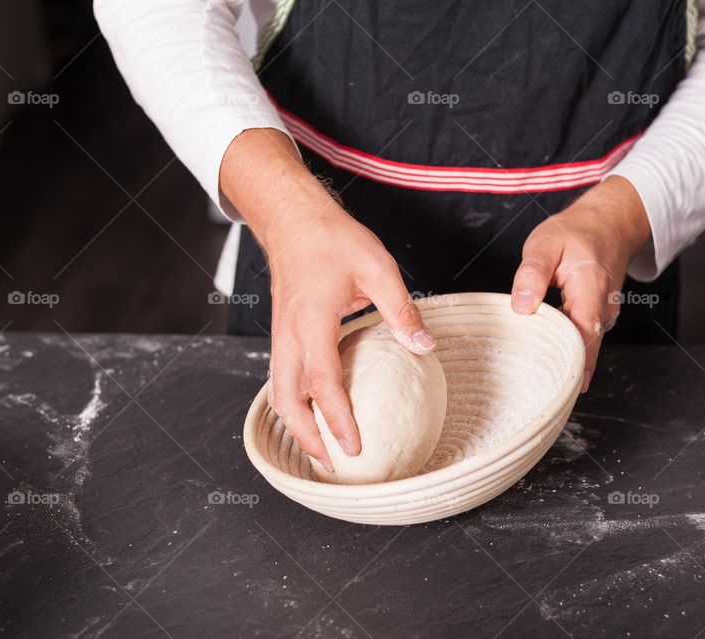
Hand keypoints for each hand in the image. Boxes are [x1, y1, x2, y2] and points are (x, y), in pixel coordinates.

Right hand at [220, 129, 435, 469]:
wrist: (293, 220)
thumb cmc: (332, 239)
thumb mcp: (377, 268)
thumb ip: (400, 309)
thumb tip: (424, 345)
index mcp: (312, 322)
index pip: (323, 383)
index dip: (337, 420)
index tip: (354, 447)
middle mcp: (289, 335)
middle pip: (289, 400)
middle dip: (307, 437)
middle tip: (332, 464)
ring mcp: (281, 336)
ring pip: (280, 392)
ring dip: (296, 424)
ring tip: (319, 449)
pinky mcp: (283, 333)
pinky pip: (282, 377)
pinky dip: (292, 403)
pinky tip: (310, 412)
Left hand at [510, 176, 650, 392]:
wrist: (609, 223)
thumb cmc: (576, 232)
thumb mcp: (545, 243)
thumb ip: (532, 273)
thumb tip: (521, 306)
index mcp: (591, 288)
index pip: (586, 333)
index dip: (576, 364)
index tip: (564, 389)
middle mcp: (604, 306)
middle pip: (587, 347)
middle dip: (566, 370)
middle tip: (539, 393)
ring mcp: (605, 313)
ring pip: (586, 345)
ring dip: (565, 360)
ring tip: (539, 381)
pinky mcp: (599, 316)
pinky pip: (584, 338)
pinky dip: (567, 348)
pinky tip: (546, 358)